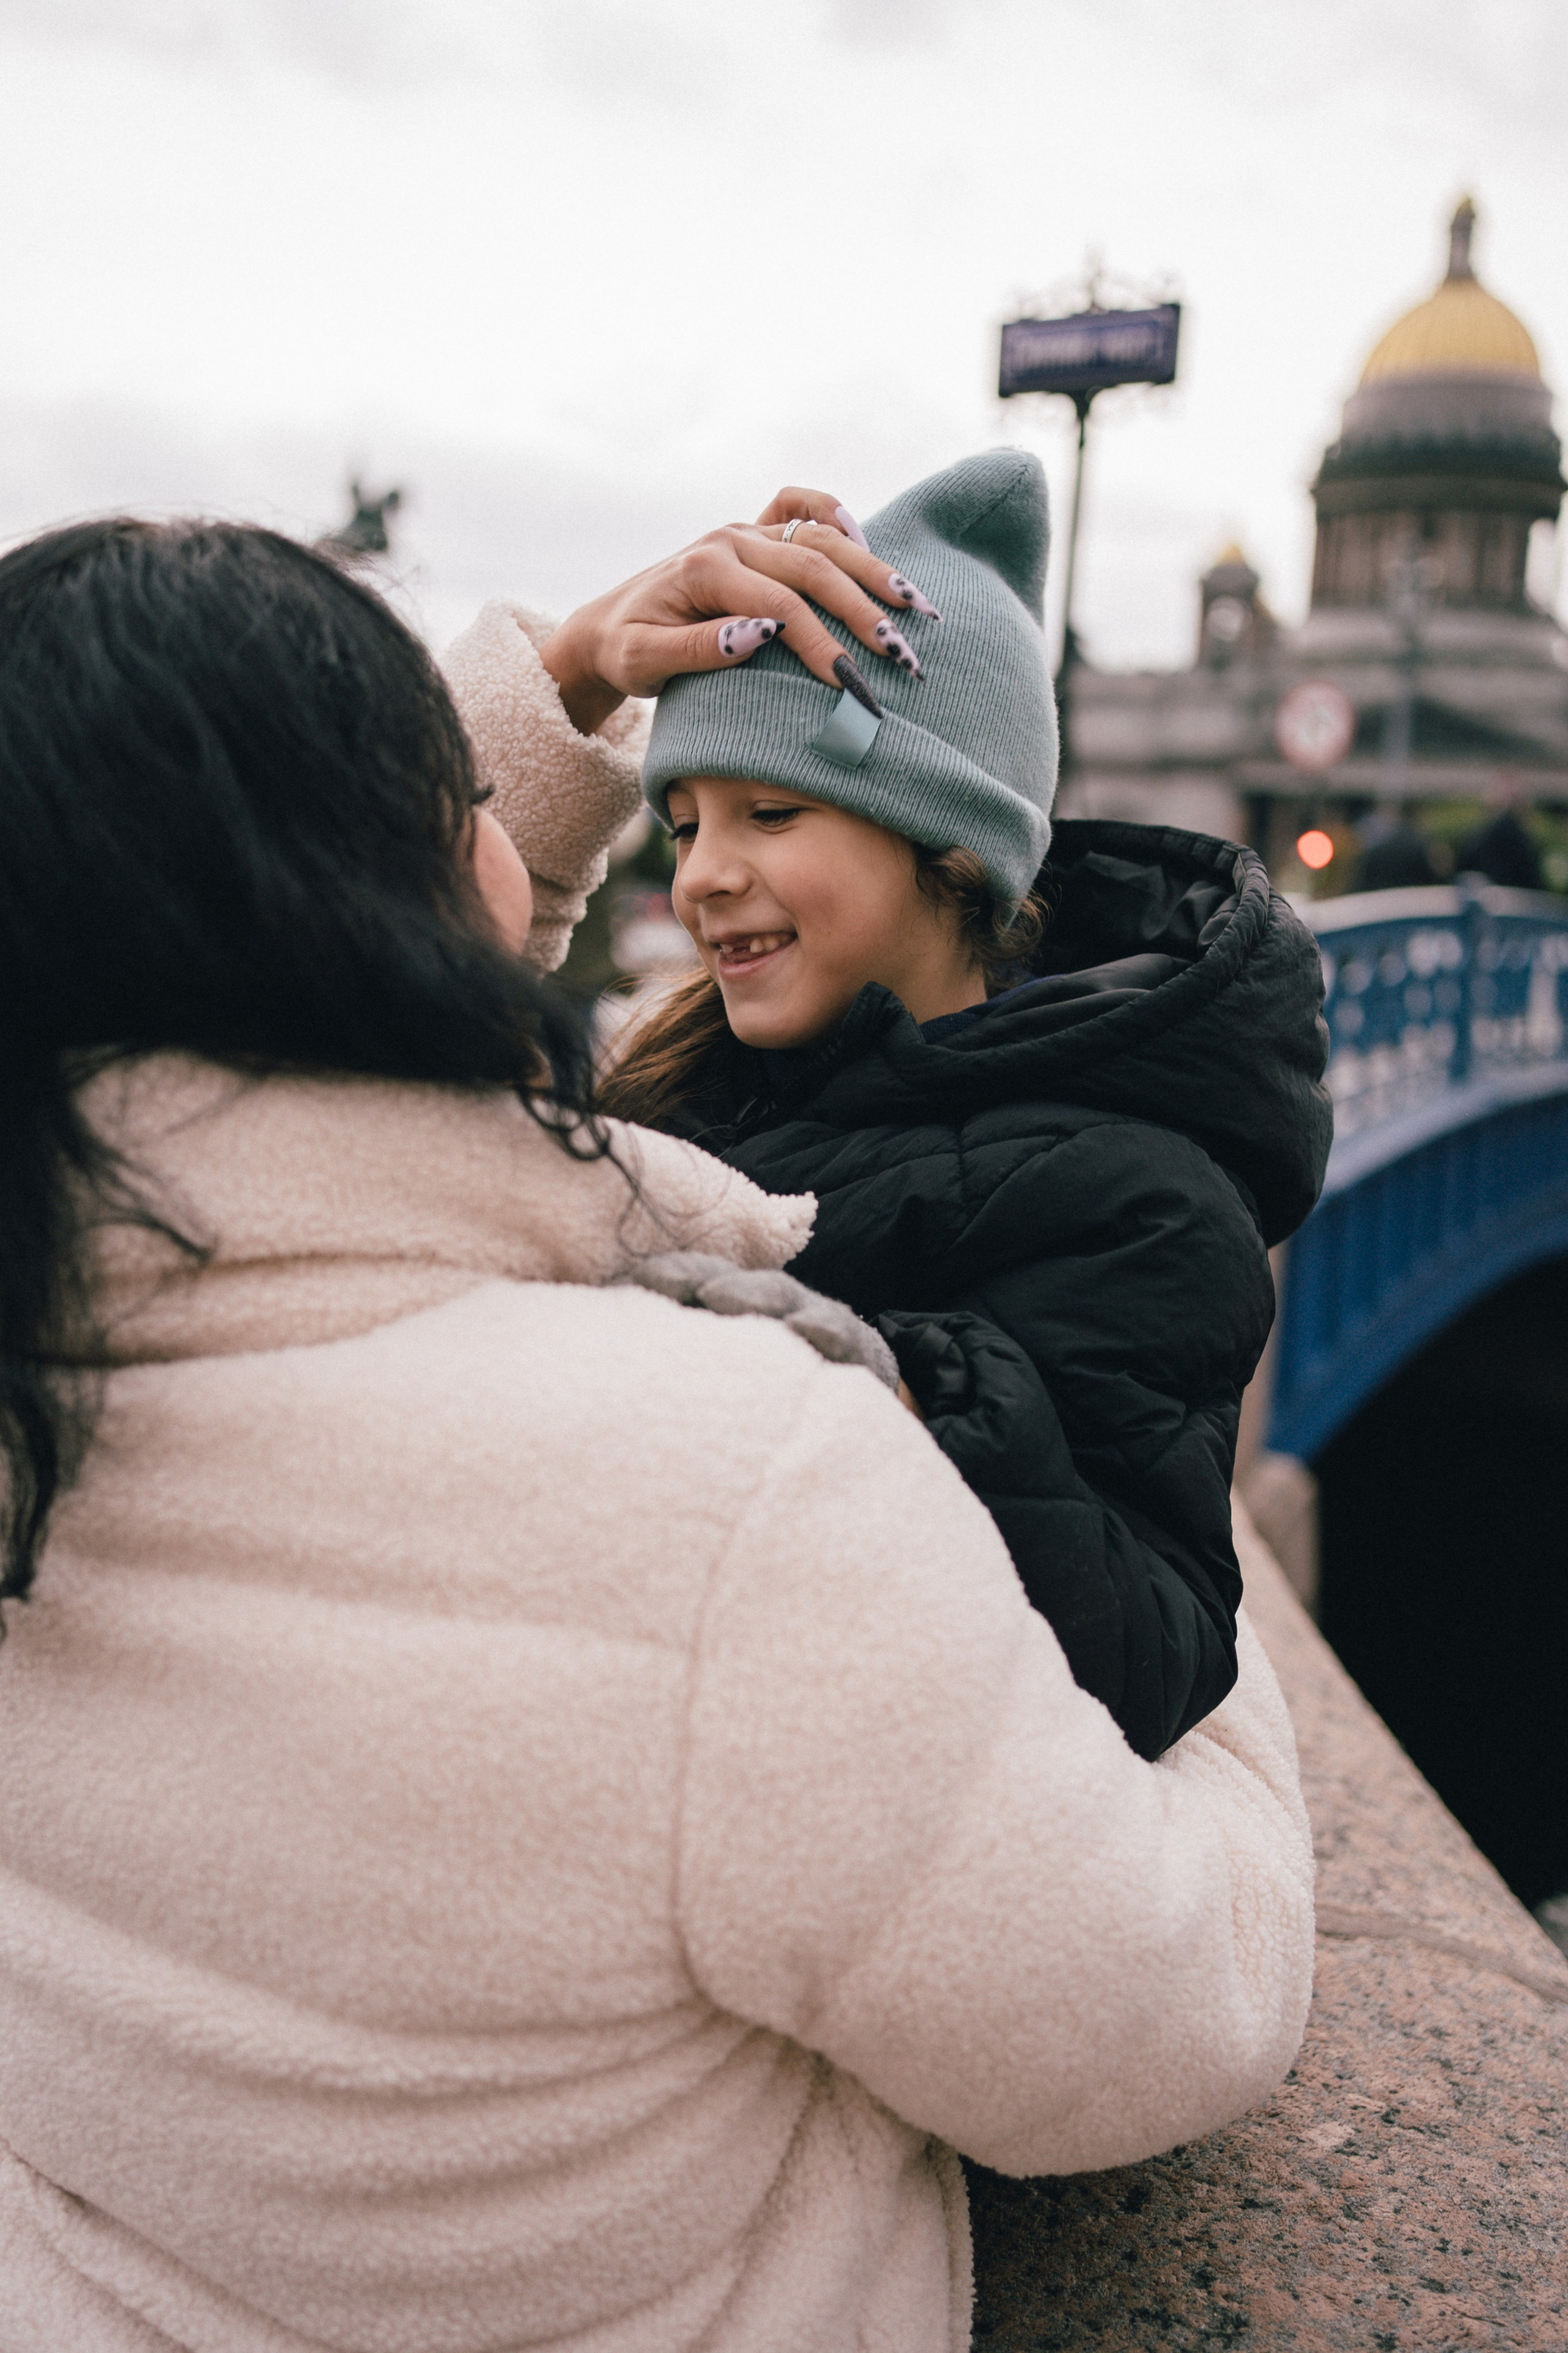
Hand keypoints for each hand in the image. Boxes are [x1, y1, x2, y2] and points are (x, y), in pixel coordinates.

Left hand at [540, 489, 941, 734]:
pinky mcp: (752, 533)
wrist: (606, 626)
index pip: (778, 606)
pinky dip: (833, 514)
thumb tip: (759, 635)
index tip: (851, 683)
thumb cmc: (626, 651)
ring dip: (871, 569)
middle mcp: (729, 540)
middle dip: (863, 611)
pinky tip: (863, 538)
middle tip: (902, 653)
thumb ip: (698, 650)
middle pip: (813, 567)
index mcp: (704, 569)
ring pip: (820, 538)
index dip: (819, 643)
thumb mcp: (644, 662)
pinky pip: (797, 506)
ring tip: (915, 605)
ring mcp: (744, 531)